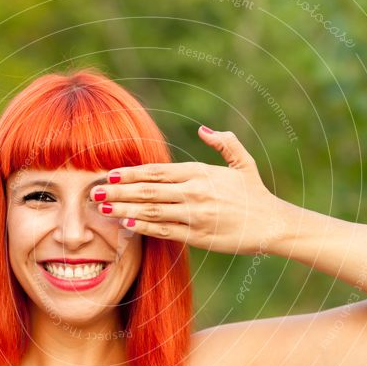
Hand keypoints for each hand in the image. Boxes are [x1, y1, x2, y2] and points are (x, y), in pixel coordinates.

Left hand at [89, 126, 287, 255]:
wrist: (272, 224)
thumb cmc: (255, 194)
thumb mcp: (243, 162)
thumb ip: (224, 143)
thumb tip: (203, 130)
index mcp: (200, 173)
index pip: (157, 171)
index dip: (130, 173)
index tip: (110, 174)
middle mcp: (194, 192)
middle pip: (147, 190)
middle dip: (118, 190)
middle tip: (95, 190)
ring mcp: (195, 215)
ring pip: (151, 210)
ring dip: (123, 209)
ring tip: (103, 208)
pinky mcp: (197, 236)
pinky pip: (164, 231)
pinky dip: (143, 227)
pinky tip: (126, 225)